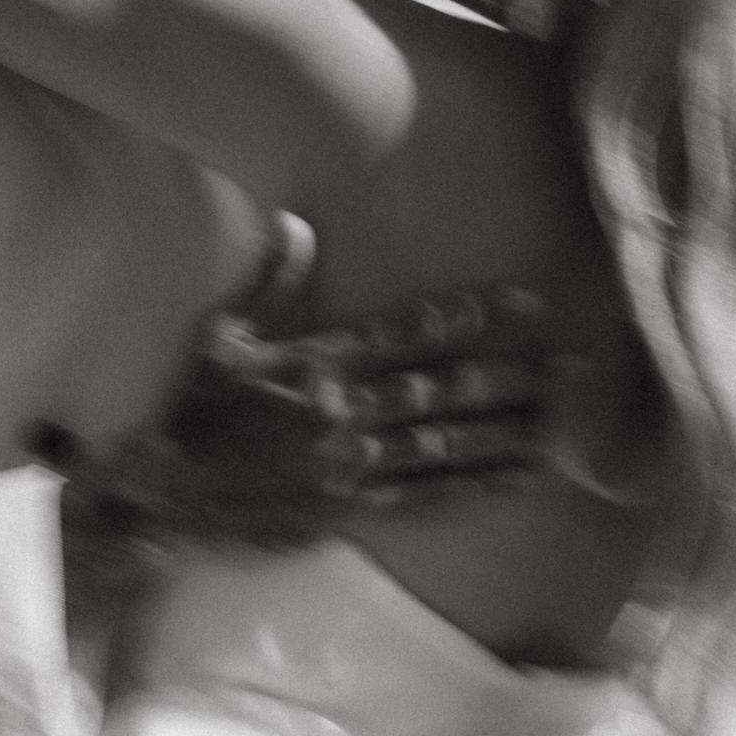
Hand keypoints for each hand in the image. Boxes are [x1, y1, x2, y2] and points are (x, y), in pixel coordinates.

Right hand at [169, 215, 549, 520]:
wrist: (160, 489)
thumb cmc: (190, 407)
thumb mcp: (222, 333)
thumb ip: (271, 280)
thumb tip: (298, 226)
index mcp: (318, 362)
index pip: (412, 333)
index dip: (475, 317)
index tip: (528, 305)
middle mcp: (342, 413)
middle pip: (445, 391)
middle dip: (513, 379)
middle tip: (575, 370)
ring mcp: (347, 465)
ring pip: (444, 446)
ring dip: (508, 435)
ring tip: (562, 425)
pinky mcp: (344, 509)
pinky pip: (423, 499)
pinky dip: (473, 488)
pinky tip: (514, 479)